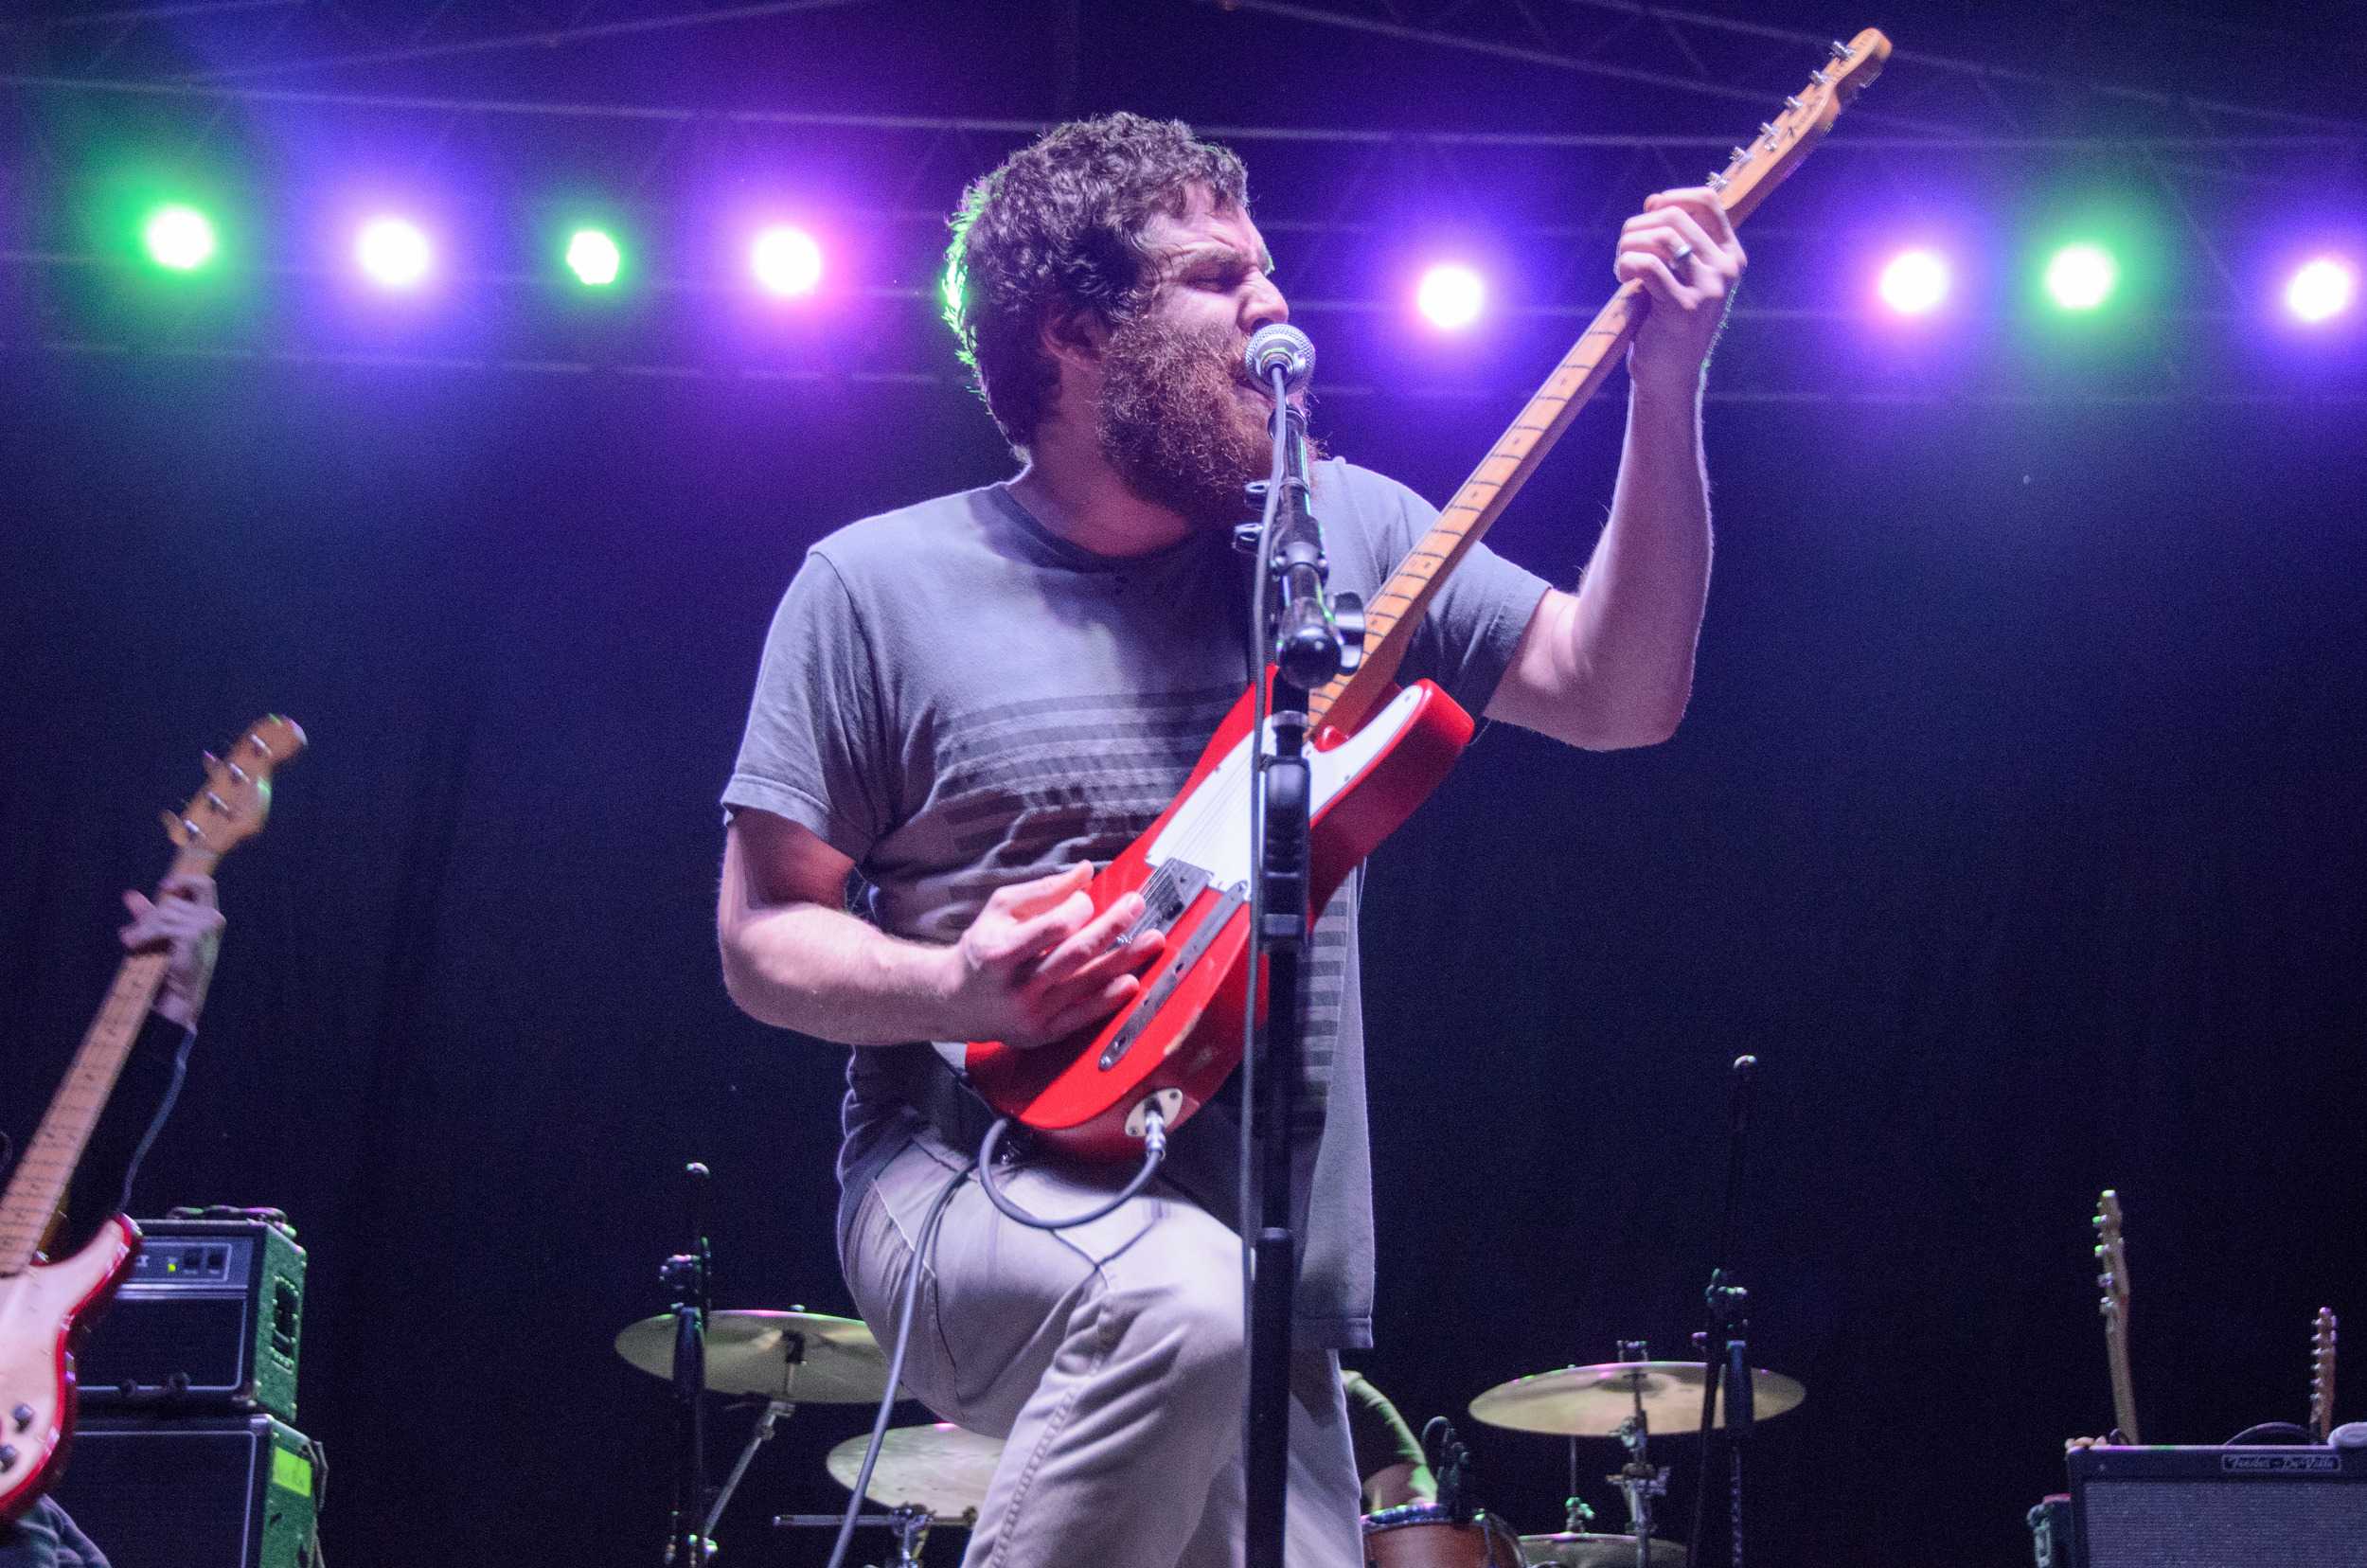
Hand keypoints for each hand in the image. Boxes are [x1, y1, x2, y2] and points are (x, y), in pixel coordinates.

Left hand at [121, 873, 224, 1028]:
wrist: (179, 993)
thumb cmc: (172, 965)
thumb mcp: (161, 934)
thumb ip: (149, 914)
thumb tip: (130, 895)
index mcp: (210, 916)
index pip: (204, 884)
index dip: (183, 880)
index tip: (164, 888)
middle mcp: (212, 918)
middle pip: (171, 902)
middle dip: (149, 917)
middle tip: (133, 933)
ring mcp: (205, 925)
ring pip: (163, 914)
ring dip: (142, 929)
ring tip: (129, 942)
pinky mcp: (192, 934)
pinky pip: (160, 926)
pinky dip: (143, 936)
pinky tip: (132, 945)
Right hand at [942, 864, 1164, 1048]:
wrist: (955, 1002)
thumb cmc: (982, 948)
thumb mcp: (1000, 910)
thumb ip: (1044, 891)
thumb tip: (1086, 872)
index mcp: (1000, 952)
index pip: (1051, 928)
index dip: (1077, 910)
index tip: (1088, 899)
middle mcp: (1016, 987)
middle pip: (1075, 954)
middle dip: (1111, 927)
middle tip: (1136, 907)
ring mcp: (1031, 1013)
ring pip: (1086, 984)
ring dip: (1124, 960)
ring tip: (1151, 940)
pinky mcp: (1043, 1033)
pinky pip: (1083, 1016)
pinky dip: (1109, 999)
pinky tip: (1131, 983)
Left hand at [1615, 187, 1746, 391]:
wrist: (1670, 375)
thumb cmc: (1669, 321)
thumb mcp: (1683, 276)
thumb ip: (1677, 241)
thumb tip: (1655, 200)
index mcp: (1731, 256)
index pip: (1708, 201)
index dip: (1672, 196)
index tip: (1648, 211)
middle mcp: (1725, 269)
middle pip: (1675, 216)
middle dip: (1638, 227)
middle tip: (1624, 250)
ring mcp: (1708, 288)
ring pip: (1661, 236)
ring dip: (1629, 245)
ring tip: (1621, 266)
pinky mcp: (1683, 307)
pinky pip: (1647, 264)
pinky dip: (1626, 263)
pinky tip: (1622, 278)